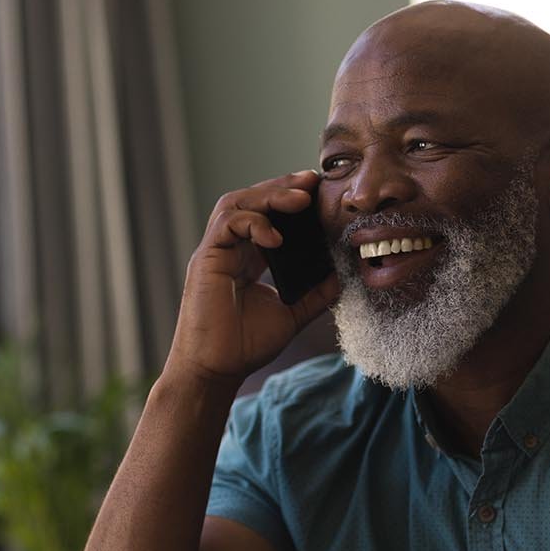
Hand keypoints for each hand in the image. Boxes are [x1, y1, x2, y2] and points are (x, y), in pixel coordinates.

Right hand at [164, 170, 340, 387]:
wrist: (216, 370)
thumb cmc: (245, 344)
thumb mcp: (292, 314)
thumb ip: (315, 294)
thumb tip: (343, 275)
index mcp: (247, 258)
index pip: (267, 216)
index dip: (290, 200)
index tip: (319, 192)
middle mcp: (229, 249)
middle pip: (251, 200)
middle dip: (282, 186)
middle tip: (312, 181)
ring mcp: (216, 252)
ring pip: (236, 203)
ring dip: (269, 195)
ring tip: (300, 198)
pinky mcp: (206, 260)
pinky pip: (227, 225)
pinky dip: (253, 223)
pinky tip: (277, 236)